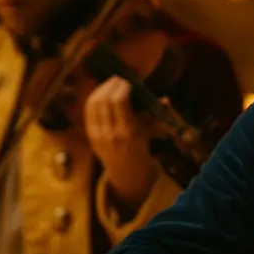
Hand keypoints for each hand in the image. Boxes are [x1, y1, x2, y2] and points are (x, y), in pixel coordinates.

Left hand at [84, 76, 158, 209]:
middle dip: (110, 85)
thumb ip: (155, 115)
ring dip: (101, 89)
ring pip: (93, 103)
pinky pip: (88, 111)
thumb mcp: (150, 134)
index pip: (118, 102)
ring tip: (110, 83)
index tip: (128, 81)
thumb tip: (166, 99)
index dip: (121, 87)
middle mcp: (110, 131)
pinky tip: (101, 93)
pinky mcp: (89, 134)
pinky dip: (93, 98)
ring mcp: (97, 133)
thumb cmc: (141, 151)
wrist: (126, 174)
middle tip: (118, 79)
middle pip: (104, 100)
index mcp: (127, 131)